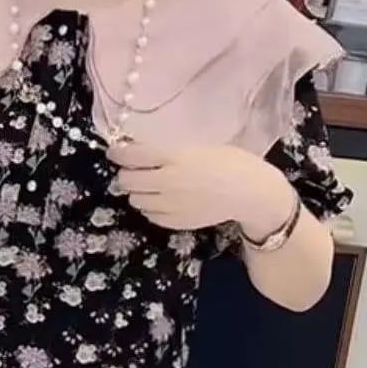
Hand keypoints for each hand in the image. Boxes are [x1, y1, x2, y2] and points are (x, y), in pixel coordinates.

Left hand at [109, 142, 293, 232]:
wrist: (250, 193)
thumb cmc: (229, 161)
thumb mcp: (197, 146)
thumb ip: (168, 149)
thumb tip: (139, 149)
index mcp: (174, 157)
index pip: (130, 156)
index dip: (118, 153)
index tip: (116, 151)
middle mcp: (167, 182)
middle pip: (126, 180)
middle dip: (127, 174)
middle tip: (134, 170)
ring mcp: (170, 205)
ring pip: (135, 200)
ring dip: (138, 192)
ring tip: (150, 186)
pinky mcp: (175, 222)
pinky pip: (150, 215)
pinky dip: (150, 207)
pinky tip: (162, 200)